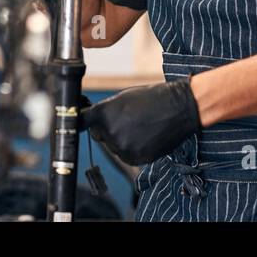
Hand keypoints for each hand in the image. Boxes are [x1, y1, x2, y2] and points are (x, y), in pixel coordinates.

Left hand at [82, 80, 201, 165]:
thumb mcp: (122, 97)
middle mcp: (109, 132)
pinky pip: (127, 155)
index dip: (80, 122)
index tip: (77, 124)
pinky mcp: (135, 159)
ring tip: (141, 126)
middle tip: (126, 119)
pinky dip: (133, 148)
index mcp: (103, 113)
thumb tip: (91, 120)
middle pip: (99, 135)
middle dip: (107, 129)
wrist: (179, 108)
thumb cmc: (152, 97)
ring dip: (122, 139)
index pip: (80, 122)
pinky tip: (146, 136)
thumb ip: (105, 111)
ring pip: (114, 146)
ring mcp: (122, 147)